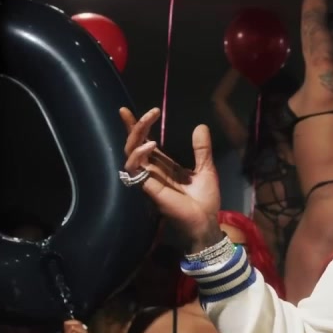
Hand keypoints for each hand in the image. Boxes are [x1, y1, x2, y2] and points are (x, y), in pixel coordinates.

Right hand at [120, 107, 221, 246]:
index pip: (145, 142)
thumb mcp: (206, 168)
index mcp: (163, 166)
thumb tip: (201, 126)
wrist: (206, 222)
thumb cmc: (204, 200)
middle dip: (134, 126)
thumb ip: (201, 149)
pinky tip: (150, 144)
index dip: (137, 127)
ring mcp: (148, 179)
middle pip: (134, 144)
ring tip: (148, 120)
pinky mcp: (148, 188)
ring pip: (130, 153)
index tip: (127, 110)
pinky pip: (134, 169)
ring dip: (135, 135)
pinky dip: (138, 154)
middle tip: (144, 111)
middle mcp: (152, 171)